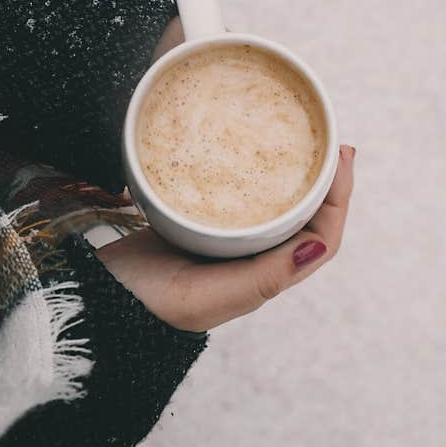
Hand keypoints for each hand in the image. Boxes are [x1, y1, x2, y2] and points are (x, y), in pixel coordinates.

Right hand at [96, 145, 354, 331]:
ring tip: (299, 143)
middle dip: (323, 181)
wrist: (102, 301)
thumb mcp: (211, 296)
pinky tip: (242, 153)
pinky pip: (236, 198)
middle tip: (330, 141)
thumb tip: (318, 248)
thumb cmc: (155, 305)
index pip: (321, 238)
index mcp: (263, 278)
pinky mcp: (196, 226)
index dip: (339, 199)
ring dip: (293, 177)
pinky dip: (250, 176)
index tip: (342, 156)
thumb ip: (264, 278)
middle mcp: (251, 260)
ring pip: (273, 207)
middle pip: (304, 218)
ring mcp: (225, 242)